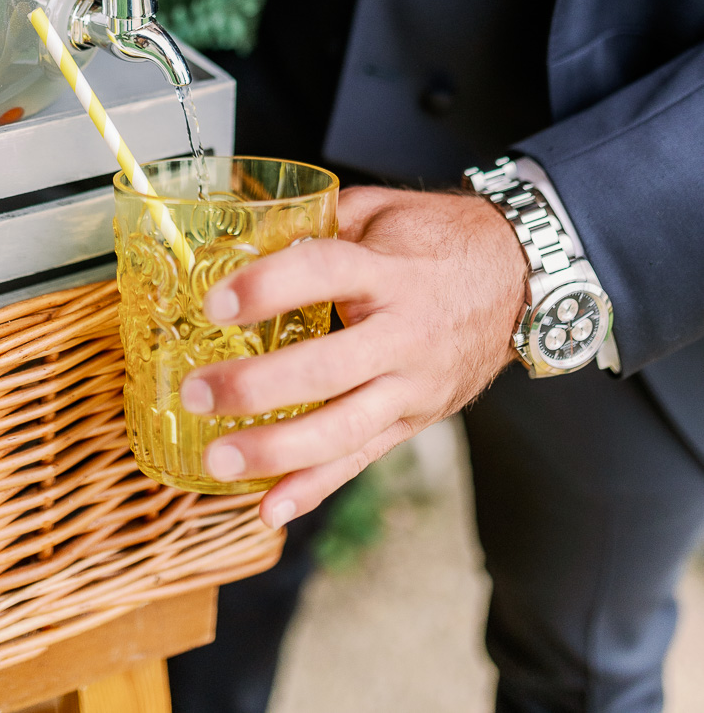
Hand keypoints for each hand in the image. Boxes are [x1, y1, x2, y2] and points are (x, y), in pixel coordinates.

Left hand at [179, 184, 528, 528]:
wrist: (522, 277)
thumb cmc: (440, 238)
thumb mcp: (381, 210)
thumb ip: (318, 222)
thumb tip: (244, 236)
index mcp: (391, 271)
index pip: (325, 273)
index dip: (269, 287)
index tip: (217, 303)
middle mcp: (404, 334)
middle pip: (328, 369)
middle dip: (256, 387)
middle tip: (197, 392)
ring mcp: (412, 385)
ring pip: (344, 429)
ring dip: (276, 451)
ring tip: (217, 460)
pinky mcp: (415, 418)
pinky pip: (362, 459)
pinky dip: (315, 488)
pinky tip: (270, 509)